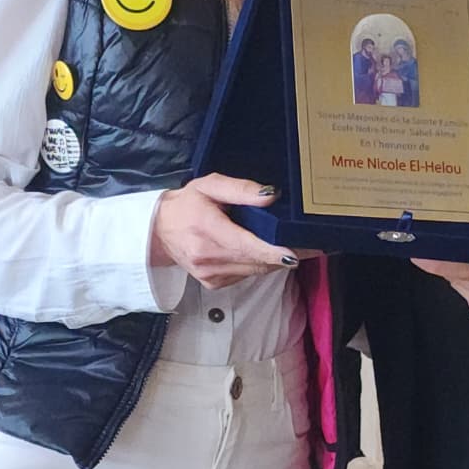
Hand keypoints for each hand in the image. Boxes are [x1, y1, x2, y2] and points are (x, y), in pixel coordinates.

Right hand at [149, 174, 295, 280]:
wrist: (159, 229)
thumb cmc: (187, 204)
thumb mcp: (211, 186)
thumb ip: (241, 189)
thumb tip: (270, 196)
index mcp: (208, 229)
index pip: (246, 245)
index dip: (273, 252)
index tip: (297, 252)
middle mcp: (208, 257)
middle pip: (256, 261)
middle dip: (284, 255)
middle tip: (310, 246)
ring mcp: (209, 274)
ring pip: (254, 271)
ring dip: (274, 262)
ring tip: (292, 248)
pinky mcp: (212, 283)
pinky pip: (245, 275)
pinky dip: (257, 265)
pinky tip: (262, 253)